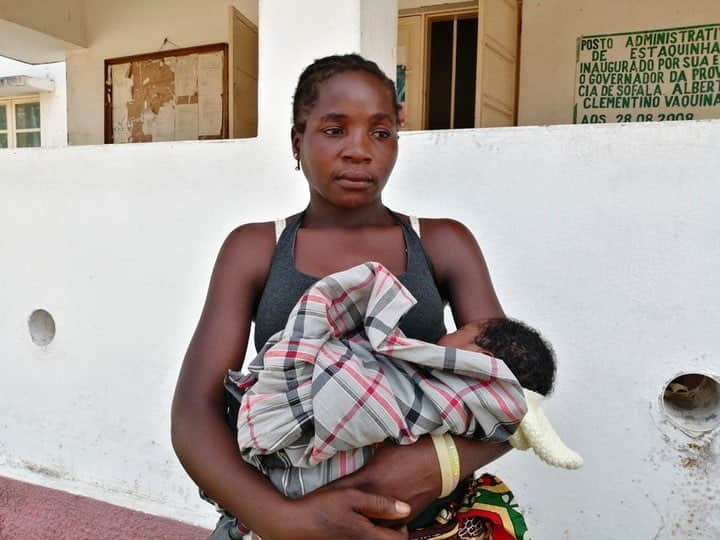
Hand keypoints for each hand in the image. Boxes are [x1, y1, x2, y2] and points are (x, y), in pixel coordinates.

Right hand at [259, 487, 410, 539]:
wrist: (291, 524)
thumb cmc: (320, 508)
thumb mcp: (351, 497)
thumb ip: (380, 504)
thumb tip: (406, 509)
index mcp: (368, 537)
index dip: (403, 527)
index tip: (396, 515)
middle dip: (391, 534)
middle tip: (386, 519)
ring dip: (377, 537)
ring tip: (370, 523)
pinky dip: (364, 539)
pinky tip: (355, 528)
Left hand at [327, 437, 440, 525]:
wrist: (441, 463)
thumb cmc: (410, 450)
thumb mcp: (382, 448)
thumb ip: (364, 454)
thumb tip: (348, 443)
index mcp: (369, 480)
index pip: (340, 491)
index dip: (327, 495)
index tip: (316, 497)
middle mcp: (377, 500)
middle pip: (351, 513)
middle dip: (340, 511)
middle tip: (327, 510)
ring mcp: (391, 512)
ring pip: (368, 525)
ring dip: (359, 521)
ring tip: (346, 520)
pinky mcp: (404, 519)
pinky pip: (386, 528)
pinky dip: (377, 525)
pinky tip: (369, 522)